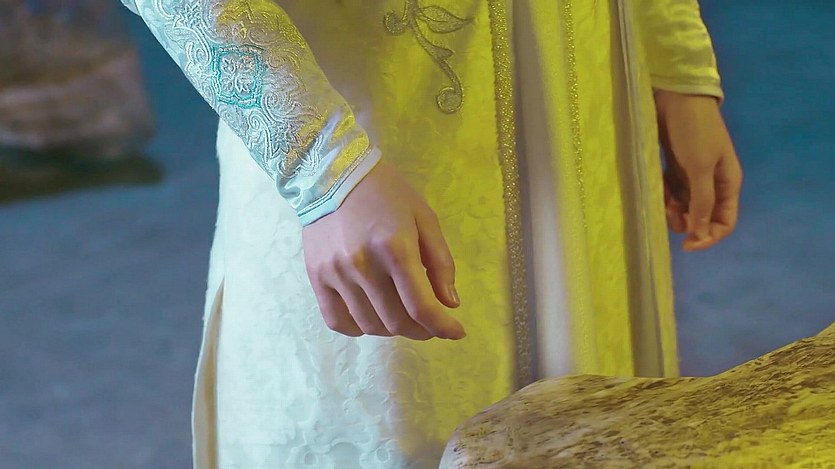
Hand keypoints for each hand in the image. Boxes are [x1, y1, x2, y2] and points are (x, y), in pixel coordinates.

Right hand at [301, 158, 465, 339]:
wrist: (333, 173)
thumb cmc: (386, 192)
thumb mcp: (424, 218)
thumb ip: (440, 262)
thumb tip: (449, 304)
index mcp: (395, 248)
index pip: (421, 306)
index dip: (443, 326)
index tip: (456, 331)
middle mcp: (363, 266)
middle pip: (396, 322)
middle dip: (421, 330)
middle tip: (430, 323)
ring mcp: (336, 275)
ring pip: (370, 326)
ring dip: (393, 329)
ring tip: (402, 316)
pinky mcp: (316, 278)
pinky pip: (338, 321)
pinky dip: (359, 328)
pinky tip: (372, 317)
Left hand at [655, 90, 743, 251]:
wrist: (676, 97)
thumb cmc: (694, 131)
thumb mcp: (700, 168)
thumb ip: (702, 201)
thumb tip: (701, 234)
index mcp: (728, 184)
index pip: (724, 223)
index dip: (708, 237)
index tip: (686, 245)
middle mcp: (713, 183)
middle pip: (701, 218)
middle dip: (685, 221)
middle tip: (667, 211)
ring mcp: (693, 176)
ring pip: (683, 207)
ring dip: (671, 209)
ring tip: (660, 198)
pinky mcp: (676, 168)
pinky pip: (670, 192)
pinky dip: (663, 195)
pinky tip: (656, 186)